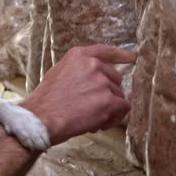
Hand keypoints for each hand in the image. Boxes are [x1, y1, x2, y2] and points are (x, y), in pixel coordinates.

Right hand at [20, 45, 136, 145]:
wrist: (42, 118)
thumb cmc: (45, 101)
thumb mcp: (58, 73)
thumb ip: (78, 70)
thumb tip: (91, 78)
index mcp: (79, 55)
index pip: (106, 51)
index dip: (122, 55)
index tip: (133, 57)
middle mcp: (93, 65)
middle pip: (115, 77)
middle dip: (108, 93)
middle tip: (93, 107)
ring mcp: (102, 82)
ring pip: (119, 95)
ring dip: (109, 109)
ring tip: (90, 119)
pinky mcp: (109, 101)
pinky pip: (123, 108)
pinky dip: (114, 118)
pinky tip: (99, 124)